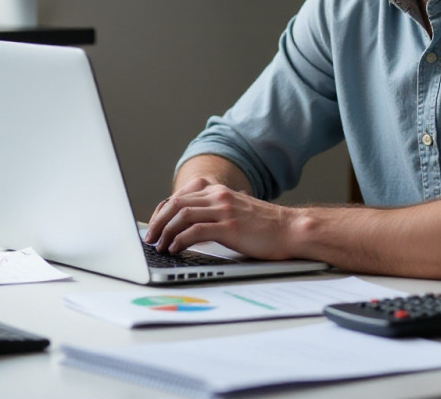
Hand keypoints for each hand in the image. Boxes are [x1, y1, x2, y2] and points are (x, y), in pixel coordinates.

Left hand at [146, 179, 295, 260]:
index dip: (162, 211)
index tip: (154, 225)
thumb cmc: (265, 226)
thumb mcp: (237, 211)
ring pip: (182, 215)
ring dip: (166, 231)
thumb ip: (217, 212)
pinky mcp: (229, 227)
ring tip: (159, 245)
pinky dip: (180, 240)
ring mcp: (224, 210)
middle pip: (177, 203)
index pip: (180, 196)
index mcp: (219, 191)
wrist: (290, 229)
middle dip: (158, 221)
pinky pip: (196, 231)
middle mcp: (219, 196)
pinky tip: (175, 249)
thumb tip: (192, 226)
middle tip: (150, 237)